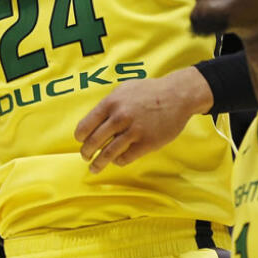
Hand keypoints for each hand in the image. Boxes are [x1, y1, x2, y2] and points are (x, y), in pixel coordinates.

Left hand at [75, 67, 212, 172]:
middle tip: (85, 156)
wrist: (177, 95)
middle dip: (86, 152)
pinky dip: (118, 161)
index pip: (86, 125)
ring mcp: (134, 131)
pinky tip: (117, 160)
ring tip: (94, 168)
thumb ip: (108, 105)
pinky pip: (126, 158)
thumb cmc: (149, 92)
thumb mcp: (124, 90)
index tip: (80, 141)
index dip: (80, 137)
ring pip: (108, 154)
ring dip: (98, 163)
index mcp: (111, 103)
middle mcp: (120, 117)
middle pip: (94, 142)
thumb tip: (94, 121)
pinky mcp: (147, 143)